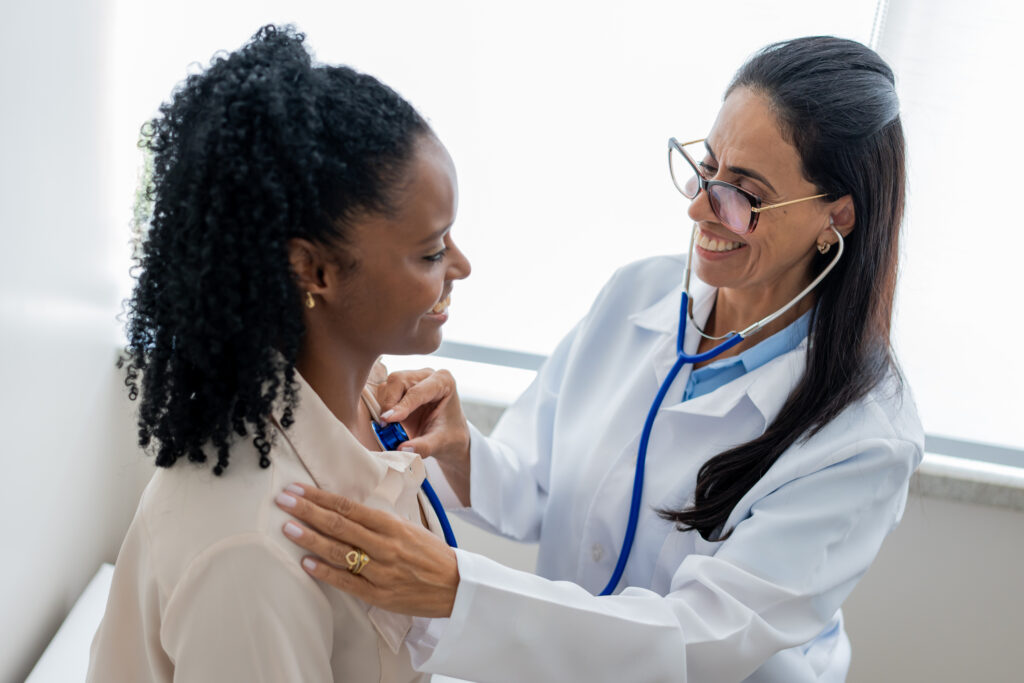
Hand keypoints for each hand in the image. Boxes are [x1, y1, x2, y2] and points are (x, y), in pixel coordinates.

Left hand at [276, 483, 458, 617]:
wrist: (456, 586)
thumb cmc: (432, 555)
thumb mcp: (409, 528)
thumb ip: (379, 522)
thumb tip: (347, 511)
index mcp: (392, 525)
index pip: (349, 507)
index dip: (320, 497)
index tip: (298, 489)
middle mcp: (384, 545)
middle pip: (339, 524)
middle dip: (308, 511)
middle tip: (283, 500)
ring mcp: (381, 571)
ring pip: (339, 551)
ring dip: (310, 538)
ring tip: (288, 528)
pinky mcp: (379, 595)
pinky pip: (347, 582)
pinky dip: (325, 572)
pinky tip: (305, 563)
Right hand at [375, 369, 470, 504]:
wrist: (451, 437)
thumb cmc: (451, 437)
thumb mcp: (440, 443)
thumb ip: (424, 446)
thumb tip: (402, 449)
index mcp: (443, 381)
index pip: (417, 391)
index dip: (401, 406)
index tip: (388, 420)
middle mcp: (426, 376)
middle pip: (398, 381)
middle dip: (389, 403)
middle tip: (385, 425)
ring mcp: (411, 380)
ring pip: (388, 386)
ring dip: (383, 406)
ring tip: (387, 427)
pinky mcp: (400, 389)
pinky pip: (383, 394)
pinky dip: (381, 409)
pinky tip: (386, 423)